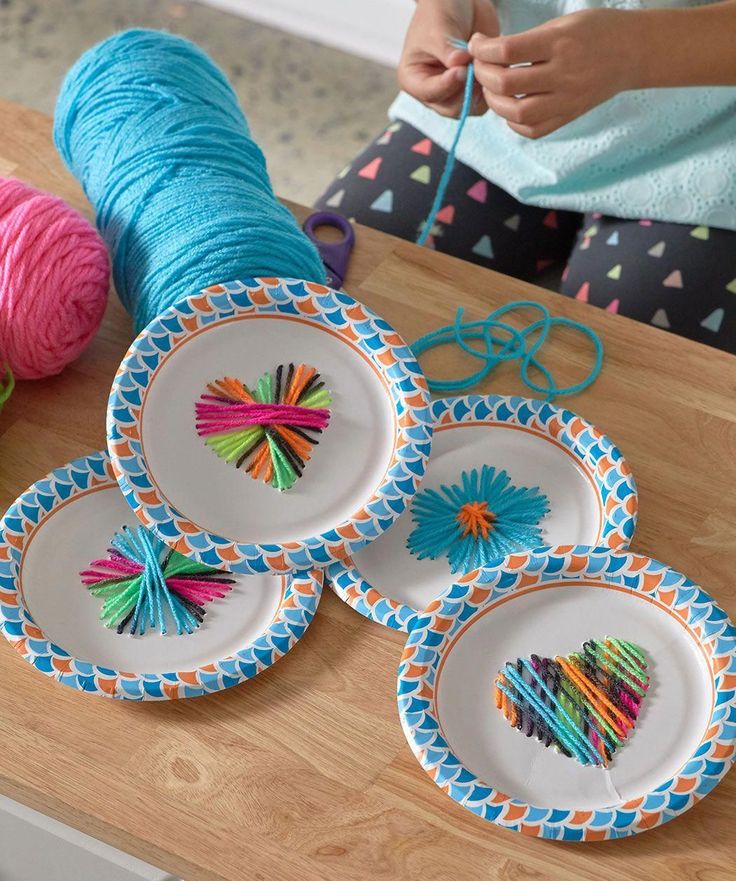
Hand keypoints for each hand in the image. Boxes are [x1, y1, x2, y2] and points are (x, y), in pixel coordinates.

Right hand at [398, 0, 498, 116]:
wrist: (460, 2)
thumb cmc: (439, 11)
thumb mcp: (438, 28)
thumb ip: (447, 50)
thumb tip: (459, 65)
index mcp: (414, 80)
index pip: (430, 95)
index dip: (448, 85)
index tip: (462, 68)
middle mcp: (433, 91)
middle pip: (452, 108)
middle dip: (467, 89)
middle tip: (477, 64)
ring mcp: (454, 92)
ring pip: (471, 107)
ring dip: (482, 87)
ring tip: (483, 61)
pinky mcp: (473, 88)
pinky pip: (486, 99)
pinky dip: (493, 86)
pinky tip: (492, 65)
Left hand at [469, 9, 637, 137]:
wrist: (633, 52)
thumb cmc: (595, 31)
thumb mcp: (562, 24)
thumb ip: (528, 40)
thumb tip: (488, 53)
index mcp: (560, 43)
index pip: (508, 50)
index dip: (483, 49)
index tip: (477, 45)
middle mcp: (563, 74)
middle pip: (507, 83)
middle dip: (483, 75)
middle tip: (479, 68)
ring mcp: (566, 100)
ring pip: (517, 112)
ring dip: (495, 102)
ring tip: (491, 89)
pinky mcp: (569, 116)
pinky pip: (533, 130)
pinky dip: (514, 123)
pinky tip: (509, 109)